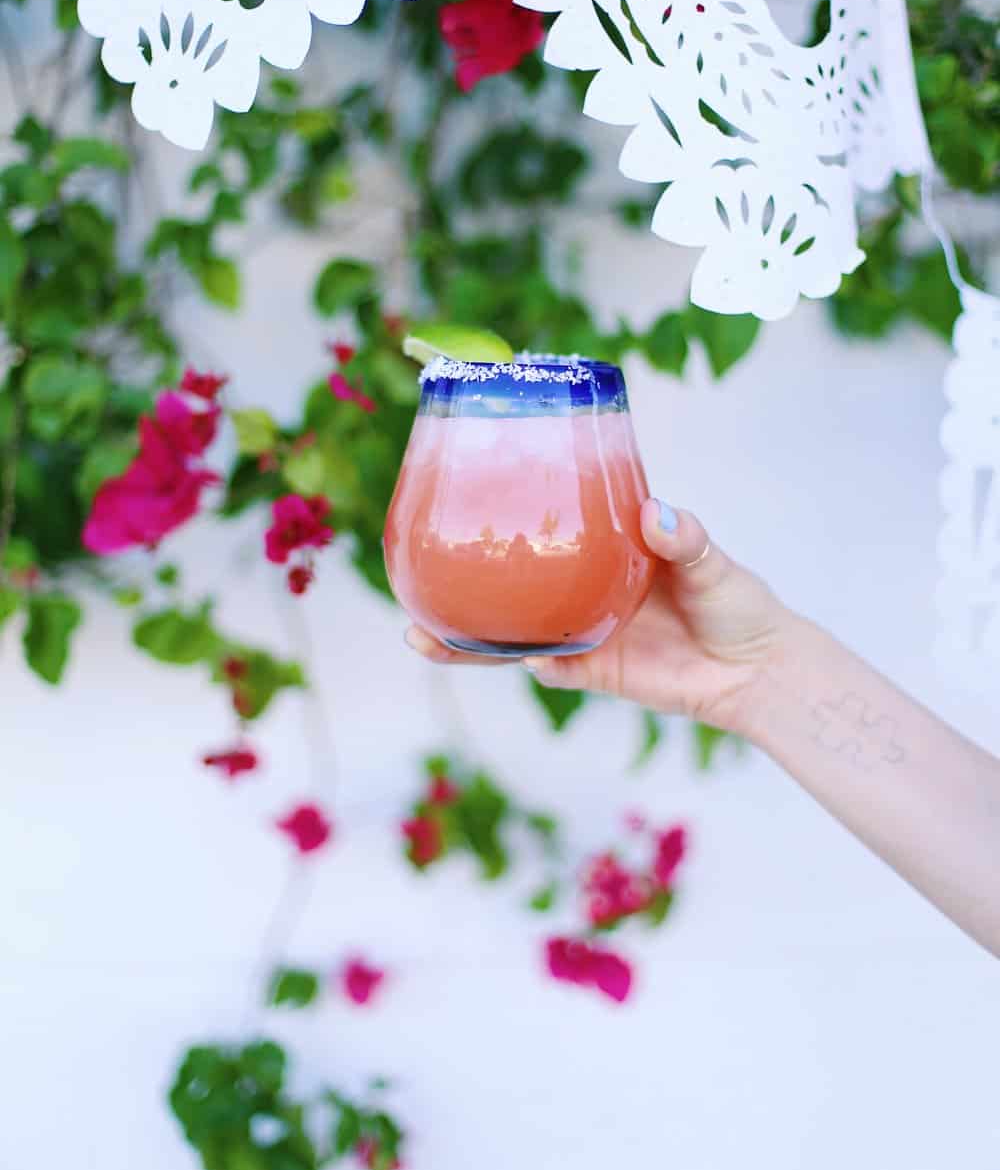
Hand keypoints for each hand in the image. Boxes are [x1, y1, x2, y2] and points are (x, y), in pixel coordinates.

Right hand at [404, 499, 798, 738]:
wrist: (758, 672)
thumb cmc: (738, 603)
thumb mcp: (712, 561)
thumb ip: (684, 539)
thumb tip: (655, 514)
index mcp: (602, 549)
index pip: (543, 525)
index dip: (502, 515)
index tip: (456, 496)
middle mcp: (581, 587)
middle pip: (508, 585)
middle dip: (458, 585)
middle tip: (409, 579)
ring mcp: (583, 629)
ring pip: (513, 633)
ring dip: (470, 639)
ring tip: (423, 635)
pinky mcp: (596, 670)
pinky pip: (553, 668)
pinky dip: (534, 663)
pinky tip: (519, 656)